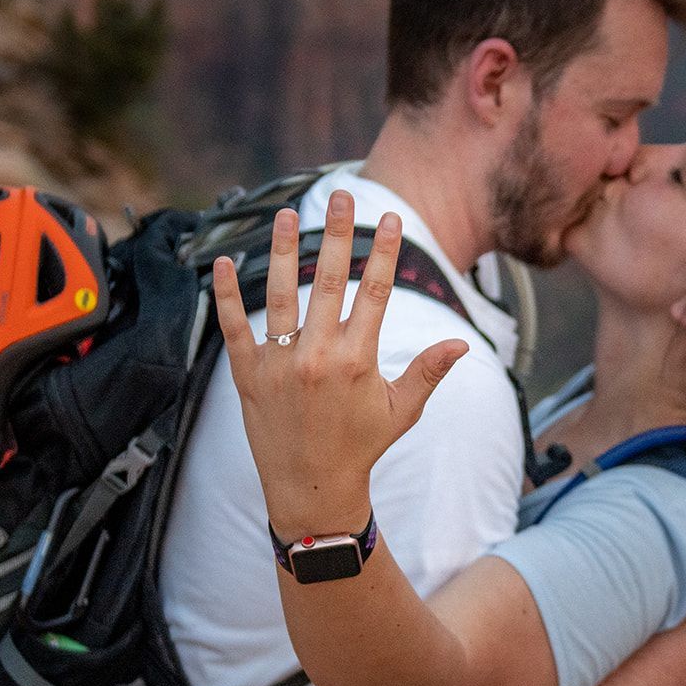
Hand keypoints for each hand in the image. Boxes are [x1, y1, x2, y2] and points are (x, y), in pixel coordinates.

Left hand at [211, 190, 467, 542]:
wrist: (311, 489)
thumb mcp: (402, 411)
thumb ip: (429, 372)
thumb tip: (462, 344)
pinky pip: (234, 328)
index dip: (385, 252)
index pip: (376, 292)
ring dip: (281, 250)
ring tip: (285, 214)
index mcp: (358, 359)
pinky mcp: (248, 375)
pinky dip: (226, 295)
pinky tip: (224, 262)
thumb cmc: (361, 448)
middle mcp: (317, 355)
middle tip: (341, 196)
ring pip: (280, 293)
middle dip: (337, 233)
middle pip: (329, 279)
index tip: (390, 219)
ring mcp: (279, 362)